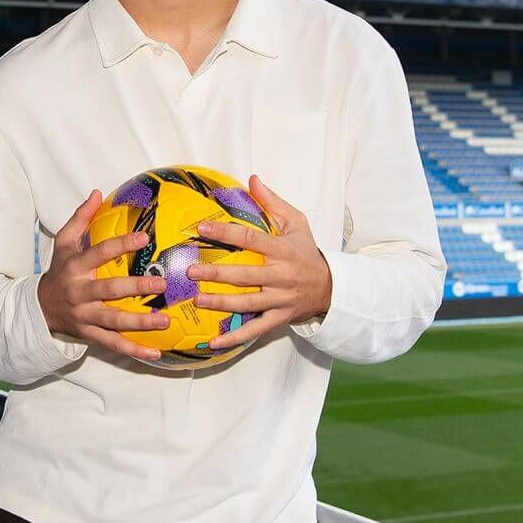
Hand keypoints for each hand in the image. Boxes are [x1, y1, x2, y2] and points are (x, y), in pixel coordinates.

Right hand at [36, 189, 170, 361]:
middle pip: (108, 291)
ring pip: (113, 321)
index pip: (99, 253)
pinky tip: (155, 353)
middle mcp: (79, 293)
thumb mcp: (63, 243)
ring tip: (165, 320)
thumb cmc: (59, 271)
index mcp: (75, 267)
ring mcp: (84, 316)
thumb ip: (80, 218)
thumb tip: (96, 193)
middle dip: (135, 287)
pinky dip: (133, 351)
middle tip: (161, 283)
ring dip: (140, 322)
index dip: (121, 244)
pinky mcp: (89, 334)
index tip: (144, 237)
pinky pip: (112, 344)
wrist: (39, 308)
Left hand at [187, 175, 331, 350]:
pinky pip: (255, 330)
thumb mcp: (297, 223)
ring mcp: (280, 300)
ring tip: (198, 299)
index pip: (251, 240)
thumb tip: (252, 179)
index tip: (202, 228)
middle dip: (217, 272)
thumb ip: (273, 202)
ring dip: (222, 303)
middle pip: (246, 275)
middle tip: (191, 269)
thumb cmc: (307, 251)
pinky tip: (214, 343)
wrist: (331, 287)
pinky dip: (234, 338)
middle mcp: (281, 276)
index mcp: (283, 251)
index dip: (226, 233)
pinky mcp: (279, 319)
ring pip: (248, 303)